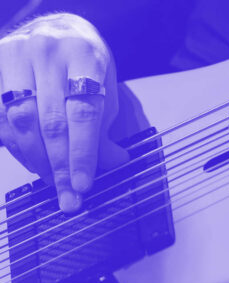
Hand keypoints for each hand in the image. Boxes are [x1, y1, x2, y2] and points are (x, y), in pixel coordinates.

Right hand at [0, 13, 128, 211]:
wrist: (58, 33)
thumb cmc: (88, 69)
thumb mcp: (106, 93)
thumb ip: (105, 129)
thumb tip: (114, 164)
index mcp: (83, 56)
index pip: (83, 113)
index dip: (83, 154)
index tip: (83, 186)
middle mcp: (46, 52)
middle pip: (51, 122)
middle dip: (60, 167)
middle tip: (69, 199)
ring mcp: (15, 57)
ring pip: (21, 121)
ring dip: (38, 161)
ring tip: (55, 183)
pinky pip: (0, 116)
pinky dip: (16, 146)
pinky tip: (34, 162)